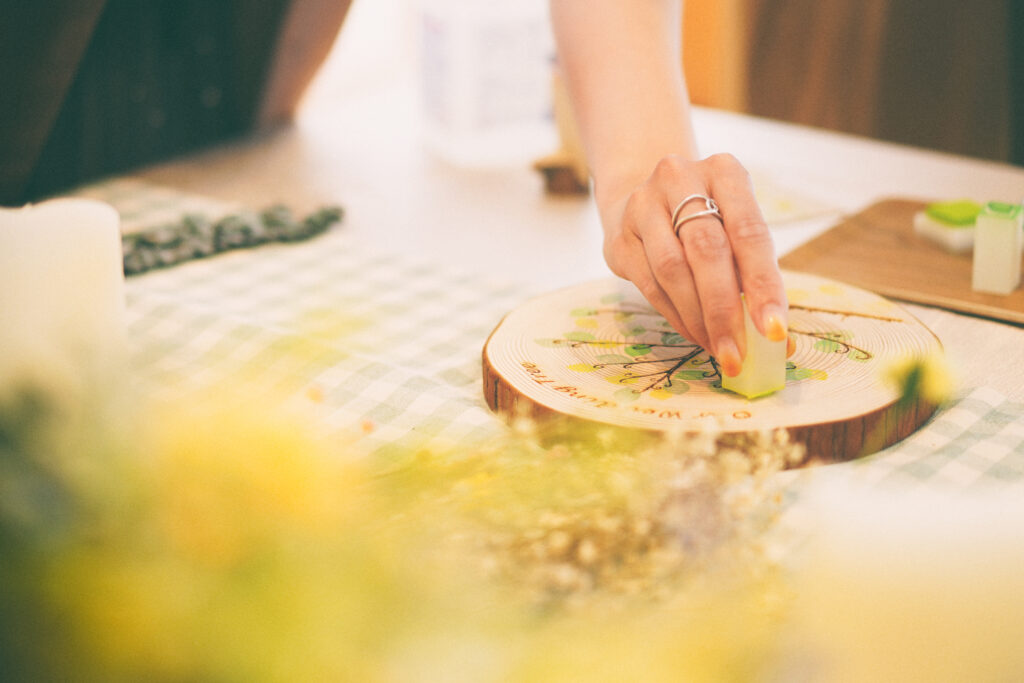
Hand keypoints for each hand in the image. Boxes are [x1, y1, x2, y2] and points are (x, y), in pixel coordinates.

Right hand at [597, 153, 788, 375]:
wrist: (642, 198)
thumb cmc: (704, 219)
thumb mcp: (735, 228)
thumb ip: (754, 275)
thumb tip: (779, 339)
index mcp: (725, 170)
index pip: (750, 232)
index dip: (764, 285)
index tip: (774, 330)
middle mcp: (680, 177)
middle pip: (708, 251)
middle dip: (725, 310)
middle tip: (738, 353)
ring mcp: (644, 204)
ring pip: (673, 270)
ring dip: (698, 318)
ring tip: (718, 348)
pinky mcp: (620, 235)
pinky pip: (650, 284)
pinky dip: (676, 315)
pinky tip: (694, 333)